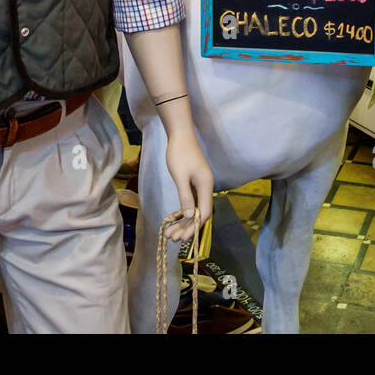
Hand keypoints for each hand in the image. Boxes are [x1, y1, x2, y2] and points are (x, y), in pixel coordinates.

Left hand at [164, 126, 213, 241]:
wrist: (180, 135)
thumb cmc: (180, 154)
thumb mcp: (180, 176)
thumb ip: (185, 196)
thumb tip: (188, 216)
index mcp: (205, 186)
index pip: (203, 213)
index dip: (193, 227)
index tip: (182, 238)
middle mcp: (205, 187)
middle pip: (198, 213)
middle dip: (186, 227)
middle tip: (172, 239)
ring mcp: (199, 185)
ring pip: (192, 208)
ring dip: (182, 221)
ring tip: (169, 233)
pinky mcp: (193, 182)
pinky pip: (189, 201)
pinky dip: (181, 211)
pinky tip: (172, 219)